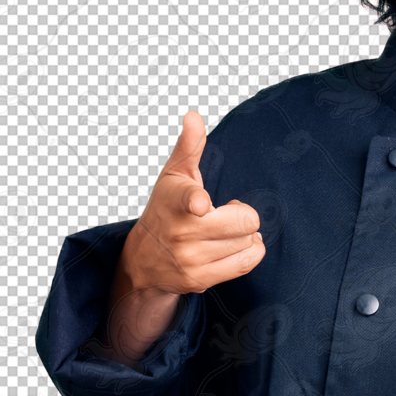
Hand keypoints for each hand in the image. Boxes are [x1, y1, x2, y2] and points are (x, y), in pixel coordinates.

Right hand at [102, 111, 264, 364]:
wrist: (144, 259)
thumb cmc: (166, 209)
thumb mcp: (174, 176)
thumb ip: (188, 146)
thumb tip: (194, 116)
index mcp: (176, 201)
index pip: (190, 200)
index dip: (197, 202)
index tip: (201, 205)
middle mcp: (181, 232)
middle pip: (245, 221)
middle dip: (243, 215)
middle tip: (226, 213)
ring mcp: (190, 259)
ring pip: (249, 242)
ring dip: (245, 235)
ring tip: (225, 231)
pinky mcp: (200, 280)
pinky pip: (247, 263)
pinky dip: (251, 251)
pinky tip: (237, 244)